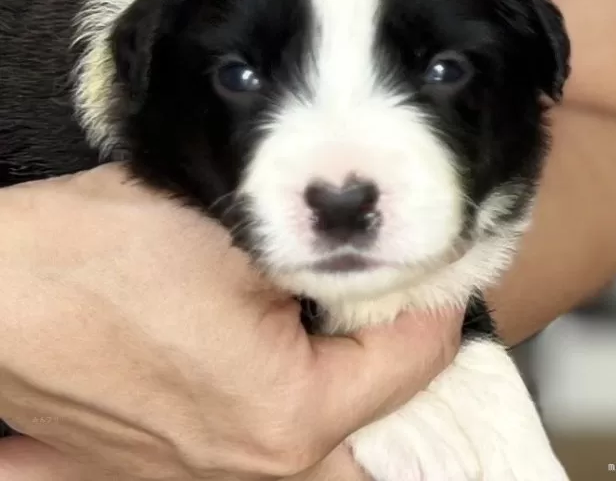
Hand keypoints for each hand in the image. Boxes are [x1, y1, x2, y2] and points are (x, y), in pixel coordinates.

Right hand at [0, 164, 460, 479]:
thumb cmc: (98, 254)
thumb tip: (371, 259)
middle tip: (409, 295)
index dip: (434, 299)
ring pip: (326, 434)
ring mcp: (206, 473)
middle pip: (376, 416)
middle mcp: (252, 466)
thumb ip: (319, 255)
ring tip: (357, 313)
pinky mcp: (169, 461)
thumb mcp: (235, 234)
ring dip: (352, 375)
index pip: (411, 362)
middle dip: (401, 353)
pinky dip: (300, 394)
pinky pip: (268, 437)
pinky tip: (293, 343)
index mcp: (285, 414)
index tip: (441, 261)